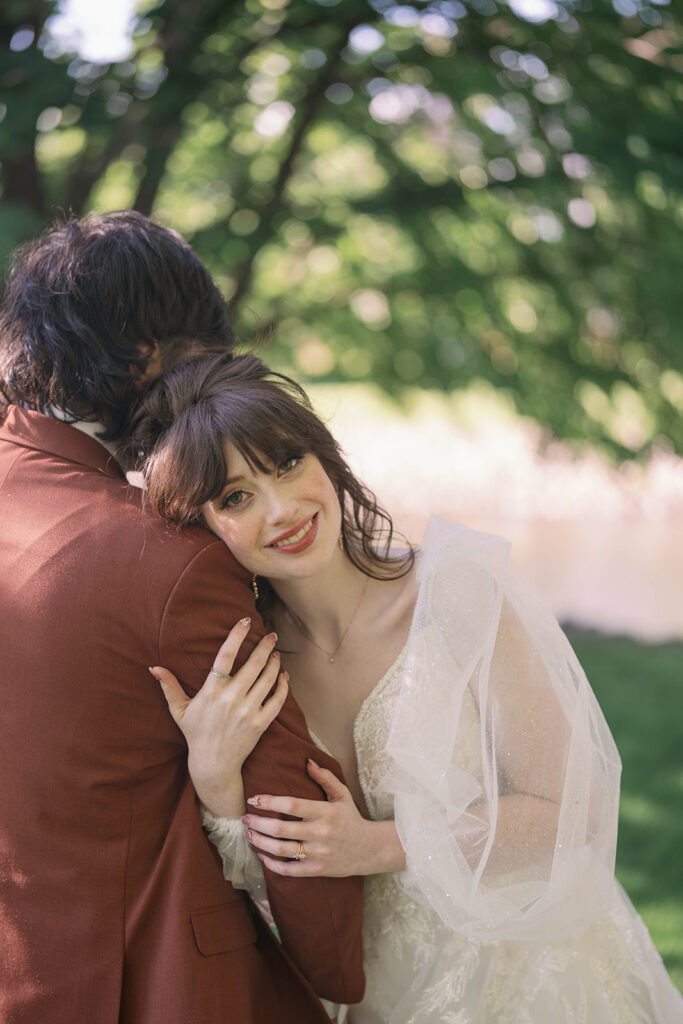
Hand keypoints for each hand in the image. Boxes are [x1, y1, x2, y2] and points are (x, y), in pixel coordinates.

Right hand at [149, 618, 288, 816]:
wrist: (213, 765)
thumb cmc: (195, 734)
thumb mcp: (179, 710)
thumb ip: (169, 686)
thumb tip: (153, 667)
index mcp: (211, 691)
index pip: (225, 655)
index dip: (236, 635)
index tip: (246, 621)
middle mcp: (231, 699)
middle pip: (253, 664)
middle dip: (265, 645)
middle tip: (271, 635)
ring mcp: (248, 711)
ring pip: (268, 679)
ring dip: (274, 663)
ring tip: (276, 653)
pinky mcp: (261, 723)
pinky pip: (277, 699)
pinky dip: (283, 685)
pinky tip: (283, 675)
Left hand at [242, 759, 405, 876]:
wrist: (370, 849)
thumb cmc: (351, 819)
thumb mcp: (342, 795)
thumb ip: (325, 778)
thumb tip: (307, 761)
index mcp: (325, 812)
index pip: (292, 805)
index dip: (269, 801)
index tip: (253, 798)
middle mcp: (320, 833)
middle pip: (280, 829)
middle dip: (258, 822)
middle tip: (245, 817)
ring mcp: (318, 854)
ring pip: (280, 850)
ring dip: (260, 842)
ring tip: (249, 833)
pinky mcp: (317, 870)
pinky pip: (288, 870)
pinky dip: (271, 864)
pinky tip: (261, 855)